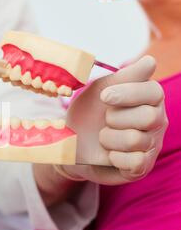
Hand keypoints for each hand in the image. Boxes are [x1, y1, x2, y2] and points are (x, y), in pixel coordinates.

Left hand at [62, 56, 167, 184]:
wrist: (72, 143)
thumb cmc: (89, 112)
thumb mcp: (101, 89)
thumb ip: (125, 76)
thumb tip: (150, 62)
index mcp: (150, 99)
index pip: (154, 92)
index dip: (127, 94)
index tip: (104, 97)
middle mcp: (157, 121)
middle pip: (149, 117)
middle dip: (116, 118)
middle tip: (105, 120)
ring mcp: (152, 145)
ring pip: (135, 140)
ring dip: (109, 138)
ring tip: (104, 137)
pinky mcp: (141, 167)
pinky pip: (134, 162)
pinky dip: (114, 157)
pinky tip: (109, 154)